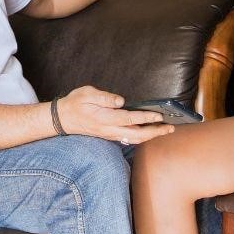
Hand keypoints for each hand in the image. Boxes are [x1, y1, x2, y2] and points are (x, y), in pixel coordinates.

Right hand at [56, 85, 174, 143]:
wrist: (63, 119)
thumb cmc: (75, 103)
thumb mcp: (87, 94)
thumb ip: (104, 98)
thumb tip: (121, 101)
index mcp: (105, 118)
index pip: (129, 119)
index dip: (145, 117)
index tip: (159, 115)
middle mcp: (110, 129)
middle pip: (137, 135)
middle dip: (155, 132)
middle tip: (170, 127)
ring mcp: (110, 135)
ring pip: (134, 139)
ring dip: (150, 136)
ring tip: (164, 130)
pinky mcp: (110, 135)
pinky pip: (129, 139)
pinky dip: (142, 137)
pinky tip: (149, 132)